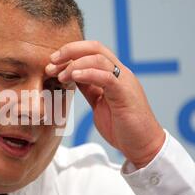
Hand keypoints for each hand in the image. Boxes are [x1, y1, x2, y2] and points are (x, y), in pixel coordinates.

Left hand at [46, 41, 164, 168]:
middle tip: (51, 61)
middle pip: (95, 48)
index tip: (52, 62)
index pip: (92, 51)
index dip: (70, 52)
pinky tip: (73, 77)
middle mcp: (120, 73)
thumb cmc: (122, 127)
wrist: (143, 146)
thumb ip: (89, 88)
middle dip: (70, 50)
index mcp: (113, 74)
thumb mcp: (99, 103)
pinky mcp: (125, 94)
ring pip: (99, 59)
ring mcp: (124, 82)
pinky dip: (88, 74)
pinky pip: (106, 77)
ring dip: (75, 64)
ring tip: (59, 74)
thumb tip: (72, 77)